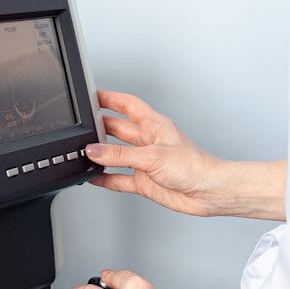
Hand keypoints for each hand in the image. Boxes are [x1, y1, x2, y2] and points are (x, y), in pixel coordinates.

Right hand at [89, 91, 285, 220]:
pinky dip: (105, 178)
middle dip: (99, 128)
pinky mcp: (144, 181)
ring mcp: (145, 162)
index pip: (127, 105)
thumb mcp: (152, 156)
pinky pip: (119, 178)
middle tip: (81, 128)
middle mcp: (148, 141)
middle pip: (117, 129)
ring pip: (116, 155)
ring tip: (83, 154)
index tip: (92, 96)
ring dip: (101, 155)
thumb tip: (95, 150)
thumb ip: (120, 154)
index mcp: (154, 125)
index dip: (110, 98)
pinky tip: (93, 177)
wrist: (208, 192)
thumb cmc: (194, 167)